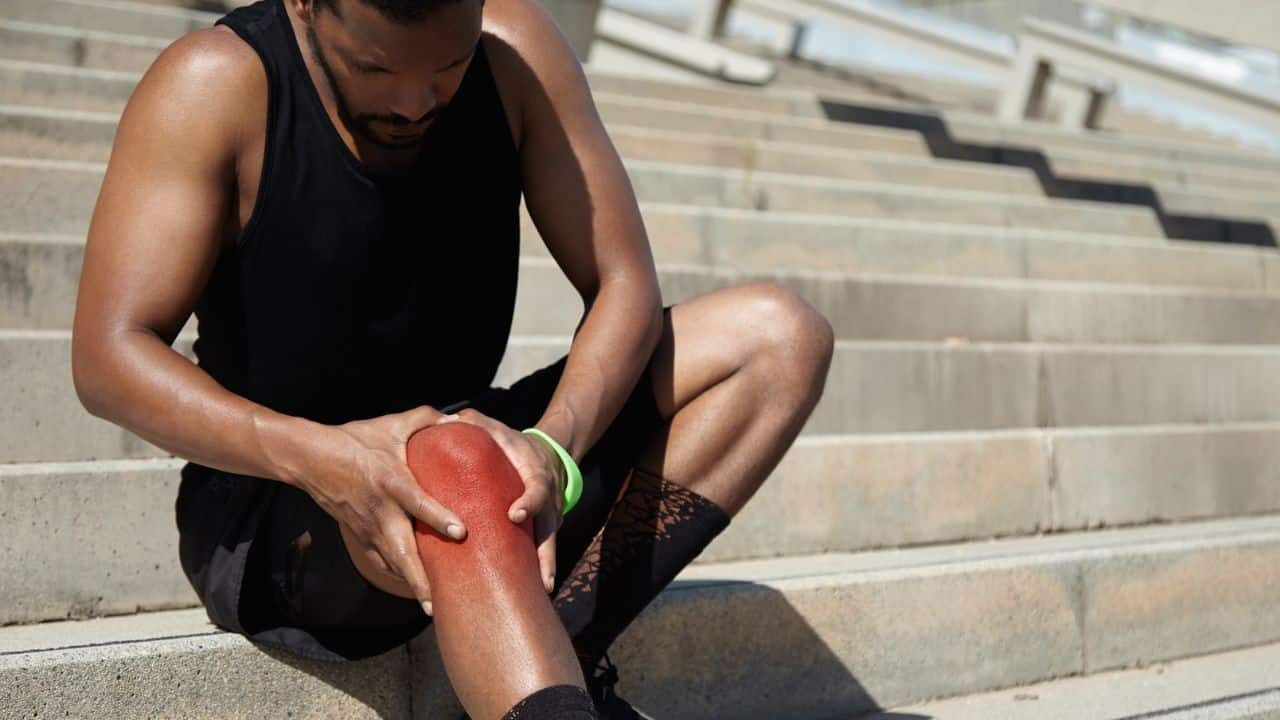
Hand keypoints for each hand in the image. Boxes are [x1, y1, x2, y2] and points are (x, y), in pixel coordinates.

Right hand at [295, 404, 467, 607]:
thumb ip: (426, 419)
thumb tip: (459, 420)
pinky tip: (416, 590)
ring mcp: (368, 528)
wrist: (312, 458)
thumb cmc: (355, 440)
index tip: (461, 532)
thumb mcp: (391, 424)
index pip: (417, 503)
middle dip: (420, 579)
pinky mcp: (359, 536)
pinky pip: (381, 561)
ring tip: (434, 607)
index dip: (439, 517)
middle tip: (439, 602)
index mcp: (391, 481)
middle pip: (402, 551)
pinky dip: (398, 576)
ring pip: (392, 563)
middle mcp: (380, 511)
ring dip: (411, 585)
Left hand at [438, 409, 565, 593]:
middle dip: (546, 553)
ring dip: (546, 569)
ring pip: (551, 544)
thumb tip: (449, 421)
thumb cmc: (509, 442)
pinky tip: (530, 593)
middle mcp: (550, 496)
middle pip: (551, 527)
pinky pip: (542, 550)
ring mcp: (551, 515)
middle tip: (540, 580)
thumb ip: (475, 424)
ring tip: (538, 594)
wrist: (543, 453)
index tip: (515, 515)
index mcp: (536, 471)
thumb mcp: (495, 428)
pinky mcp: (545, 529)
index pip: (538, 486)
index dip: (530, 501)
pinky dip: (538, 570)